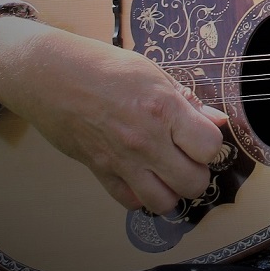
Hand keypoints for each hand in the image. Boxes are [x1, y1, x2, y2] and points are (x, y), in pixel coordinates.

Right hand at [0, 13, 229, 214]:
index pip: (210, 146)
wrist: (51, 76)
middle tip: (189, 157)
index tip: (203, 136)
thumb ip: (188, 102)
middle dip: (198, 172)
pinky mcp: (100, 173)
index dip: (211, 144)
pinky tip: (142, 176)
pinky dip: (141, 195)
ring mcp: (122, 161)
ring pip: (164, 202)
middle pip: (193, 182)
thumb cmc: (103, 67)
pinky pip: (131, 202)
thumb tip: (218, 121)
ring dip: (172, 190)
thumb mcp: (153, 73)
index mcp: (164, 109)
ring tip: (168, 171)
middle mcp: (146, 140)